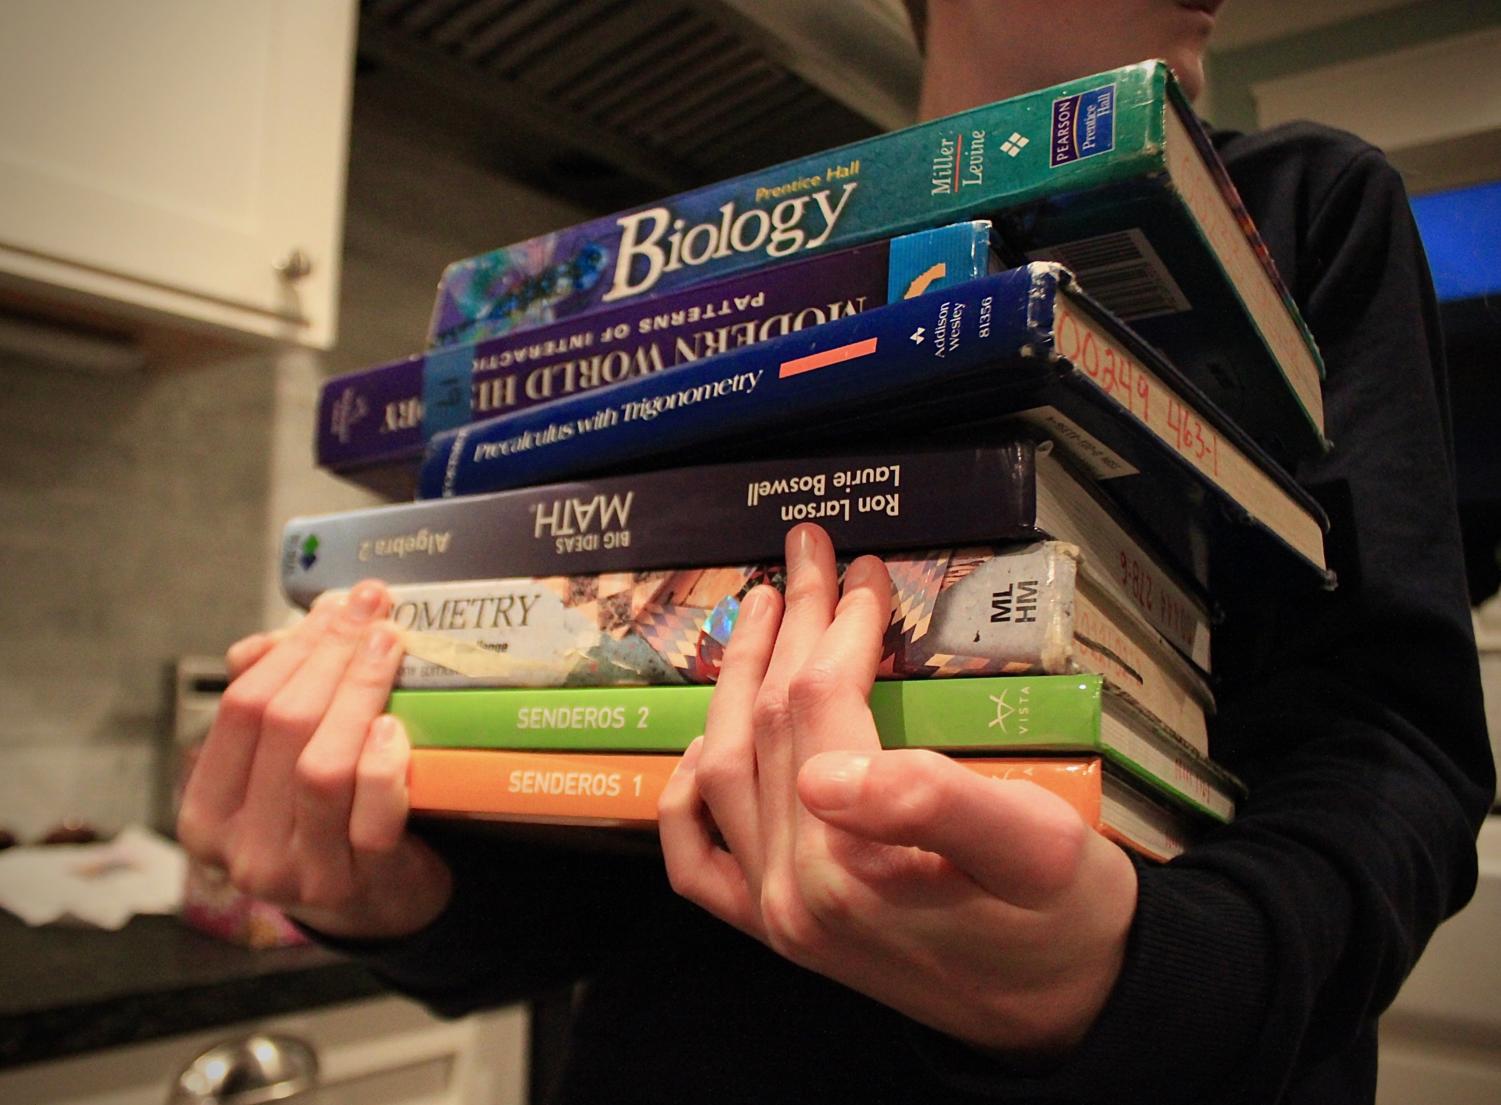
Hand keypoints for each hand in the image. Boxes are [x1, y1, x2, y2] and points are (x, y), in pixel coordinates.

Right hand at [177, 580, 452, 938]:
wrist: (378, 906)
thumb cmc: (329, 820)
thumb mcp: (284, 767)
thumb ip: (273, 704)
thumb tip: (272, 638)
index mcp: (208, 809)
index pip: (241, 708)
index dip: (291, 648)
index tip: (339, 604)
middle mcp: (241, 846)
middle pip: (282, 727)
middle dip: (331, 655)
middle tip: (374, 611)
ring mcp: (299, 872)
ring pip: (321, 768)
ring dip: (358, 694)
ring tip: (389, 647)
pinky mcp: (357, 884)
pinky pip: (370, 818)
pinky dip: (382, 768)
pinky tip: (394, 729)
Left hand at [658, 524, 1138, 1053]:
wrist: (1064, 1011)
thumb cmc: (1065, 920)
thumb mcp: (1035, 849)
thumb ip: (934, 804)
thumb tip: (828, 771)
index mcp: (850, 866)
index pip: (821, 705)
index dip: (839, 626)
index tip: (866, 569)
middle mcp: (791, 892)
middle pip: (768, 724)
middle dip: (790, 627)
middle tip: (807, 553)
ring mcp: (775, 915)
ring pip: (726, 769)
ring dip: (737, 682)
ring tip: (763, 613)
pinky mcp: (777, 931)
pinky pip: (698, 863)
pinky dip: (689, 794)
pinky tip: (706, 743)